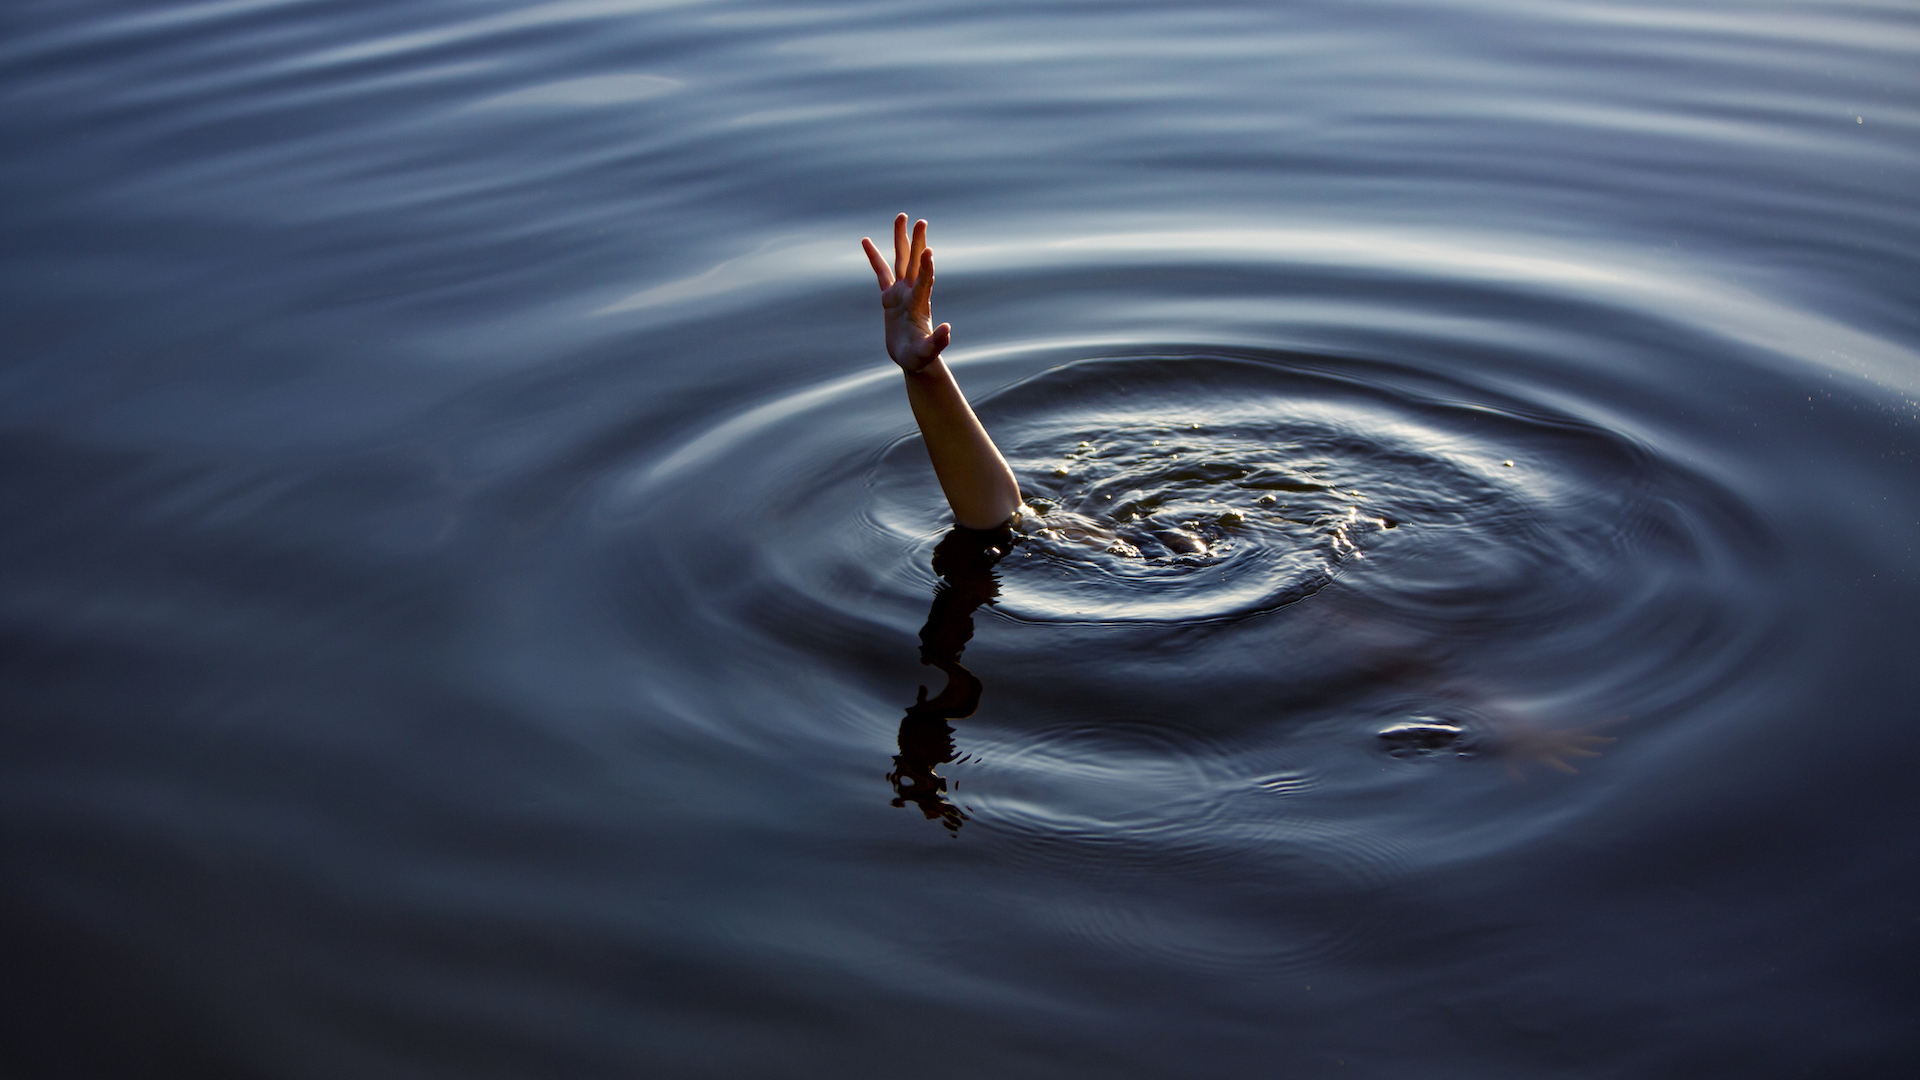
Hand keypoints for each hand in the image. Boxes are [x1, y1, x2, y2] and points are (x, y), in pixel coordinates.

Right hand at [861, 214, 950, 372]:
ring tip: (901, 216)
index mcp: (920, 304)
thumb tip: (948, 328)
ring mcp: (901, 292)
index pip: (925, 281)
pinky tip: (866, 240)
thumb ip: (938, 342)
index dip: (926, 266)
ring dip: (901, 239)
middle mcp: (912, 293)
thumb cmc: (921, 358)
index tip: (928, 249)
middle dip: (917, 242)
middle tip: (921, 220)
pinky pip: (879, 272)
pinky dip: (874, 256)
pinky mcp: (889, 296)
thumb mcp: (928, 353)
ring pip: (900, 260)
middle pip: (914, 262)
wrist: (914, 359)